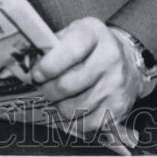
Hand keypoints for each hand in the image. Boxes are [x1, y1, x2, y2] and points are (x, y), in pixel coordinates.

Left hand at [29, 17, 144, 132]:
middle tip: (44, 87)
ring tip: (59, 97)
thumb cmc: (92, 47)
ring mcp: (117, 85)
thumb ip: (53, 45)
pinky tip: (73, 107)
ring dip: (59, 105)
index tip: (36, 74)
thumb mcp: (75, 32)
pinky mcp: (119, 108)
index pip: (71, 51)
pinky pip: (87, 124)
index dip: (48, 66)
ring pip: (75, 107)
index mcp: (95, 34)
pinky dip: (74, 119)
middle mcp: (110, 58)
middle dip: (48, 89)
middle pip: (68, 84)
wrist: (128, 60)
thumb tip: (28, 64)